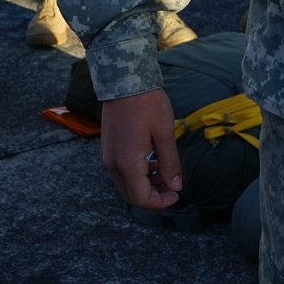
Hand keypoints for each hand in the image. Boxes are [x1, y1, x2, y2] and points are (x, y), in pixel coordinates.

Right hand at [101, 88, 181, 209]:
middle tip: (172, 184)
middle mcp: (112, 164)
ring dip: (145, 184)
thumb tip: (175, 186)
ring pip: (125, 184)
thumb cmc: (147, 104)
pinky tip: (151, 160)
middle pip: (131, 195)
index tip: (176, 195)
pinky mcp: (107, 148)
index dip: (160, 203)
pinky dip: (136, 173)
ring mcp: (107, 156)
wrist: (124, 81)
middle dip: (153, 195)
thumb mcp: (164, 133)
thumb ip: (169, 163)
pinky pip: (121, 171)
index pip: (140, 199)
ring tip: (164, 171)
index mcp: (127, 163)